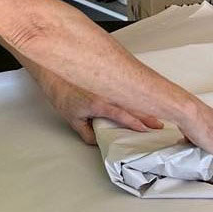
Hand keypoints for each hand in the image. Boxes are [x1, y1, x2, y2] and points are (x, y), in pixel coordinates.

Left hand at [35, 69, 162, 145]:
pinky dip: (133, 95)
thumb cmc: (61, 90)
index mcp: (99, 103)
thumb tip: (98, 141)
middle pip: (132, 105)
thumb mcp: (72, 118)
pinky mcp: (107, 76)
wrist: (53, 70)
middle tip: (159, 124)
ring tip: (155, 114)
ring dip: (143, 105)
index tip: (145, 129)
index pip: (122, 115)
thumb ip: (86, 132)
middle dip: (147, 115)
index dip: (135, 123)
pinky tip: (141, 100)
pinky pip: (124, 88)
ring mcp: (108, 83)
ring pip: (131, 96)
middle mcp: (106, 92)